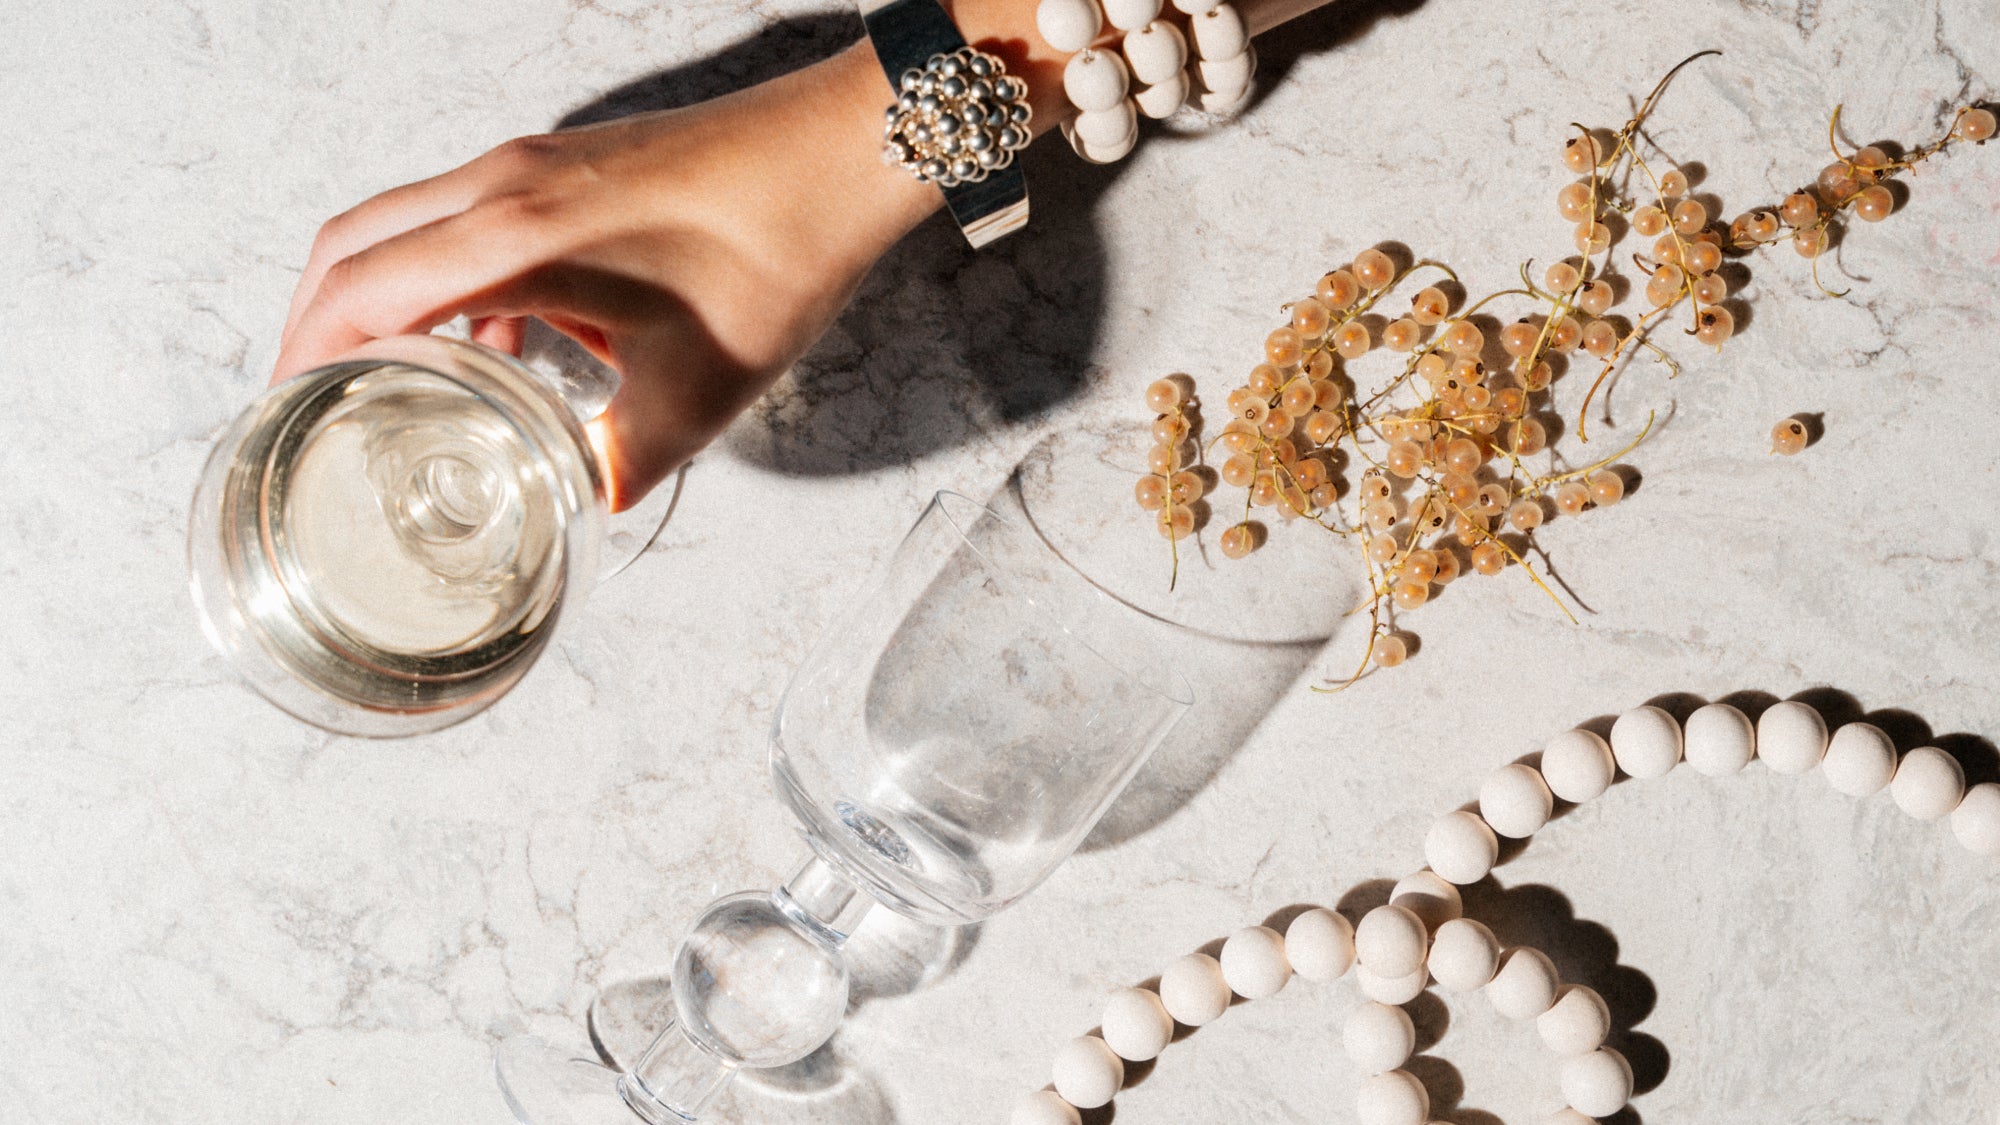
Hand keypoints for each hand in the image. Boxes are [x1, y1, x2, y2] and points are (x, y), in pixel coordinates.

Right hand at [274, 45, 938, 509]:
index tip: (286, 412)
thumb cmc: (775, 256)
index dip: (303, 354)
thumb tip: (581, 508)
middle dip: (316, 321)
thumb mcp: (696, 391)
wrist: (839, 156)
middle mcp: (503, 184)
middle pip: (354, 242)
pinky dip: (458, 274)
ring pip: (411, 222)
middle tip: (315, 397)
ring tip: (403, 379)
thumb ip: (620, 462)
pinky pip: (472, 215)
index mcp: (514, 238)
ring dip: (389, 294)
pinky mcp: (568, 160)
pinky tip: (510, 340)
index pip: (357, 288)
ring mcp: (533, 161)